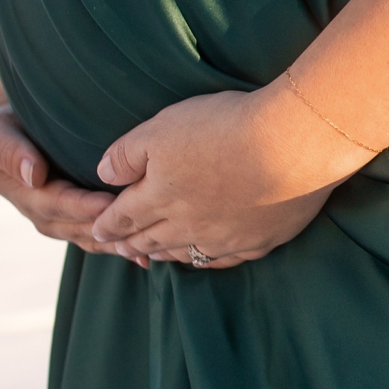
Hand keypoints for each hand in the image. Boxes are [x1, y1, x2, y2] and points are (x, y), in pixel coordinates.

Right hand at [0, 81, 153, 267]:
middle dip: (106, 227)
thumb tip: (34, 176)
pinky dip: (120, 245)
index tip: (108, 204)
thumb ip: (9, 151)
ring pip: (89, 237)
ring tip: (147, 241)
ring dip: (116, 242)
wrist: (16, 123)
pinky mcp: (76, 218)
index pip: (53, 204)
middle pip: (75, 226)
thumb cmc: (5, 123)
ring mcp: (59, 219)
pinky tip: (147, 255)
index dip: (80, 206)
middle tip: (138, 223)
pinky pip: (98, 236)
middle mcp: (40, 213)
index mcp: (20, 194)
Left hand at [87, 84, 362, 268]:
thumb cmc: (224, 129)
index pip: (123, 218)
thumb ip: (125, 154)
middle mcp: (187, 226)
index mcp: (158, 198)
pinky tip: (210, 256)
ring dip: (166, 254)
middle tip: (118, 249)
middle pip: (152, 239)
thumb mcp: (161, 128)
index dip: (107, 225)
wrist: (292, 144)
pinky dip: (211, 259)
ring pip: (186, 253)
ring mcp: (226, 237)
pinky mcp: (261, 240)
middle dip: (131, 243)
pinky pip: (228, 259)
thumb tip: (103, 175)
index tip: (96, 231)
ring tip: (154, 256)